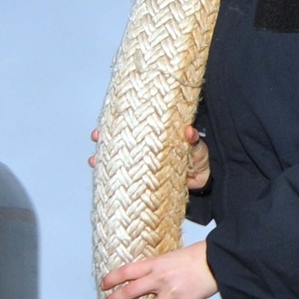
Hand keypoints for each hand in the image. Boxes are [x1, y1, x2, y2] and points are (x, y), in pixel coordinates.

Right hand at [89, 124, 209, 191]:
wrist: (204, 180)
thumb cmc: (199, 158)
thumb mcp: (196, 146)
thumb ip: (192, 140)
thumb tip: (188, 131)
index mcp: (157, 136)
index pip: (135, 125)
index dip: (120, 120)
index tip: (110, 118)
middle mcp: (147, 149)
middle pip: (122, 141)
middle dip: (106, 138)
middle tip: (97, 137)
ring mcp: (144, 165)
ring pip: (120, 160)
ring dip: (106, 160)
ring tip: (94, 160)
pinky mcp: (145, 181)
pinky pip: (127, 180)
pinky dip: (115, 180)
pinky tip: (105, 180)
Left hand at [101, 242, 217, 298]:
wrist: (217, 260)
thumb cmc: (198, 254)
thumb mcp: (172, 256)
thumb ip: (160, 266)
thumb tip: (151, 275)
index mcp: (155, 264)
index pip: (127, 271)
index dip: (112, 278)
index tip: (103, 285)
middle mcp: (160, 279)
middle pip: (131, 291)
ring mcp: (172, 292)